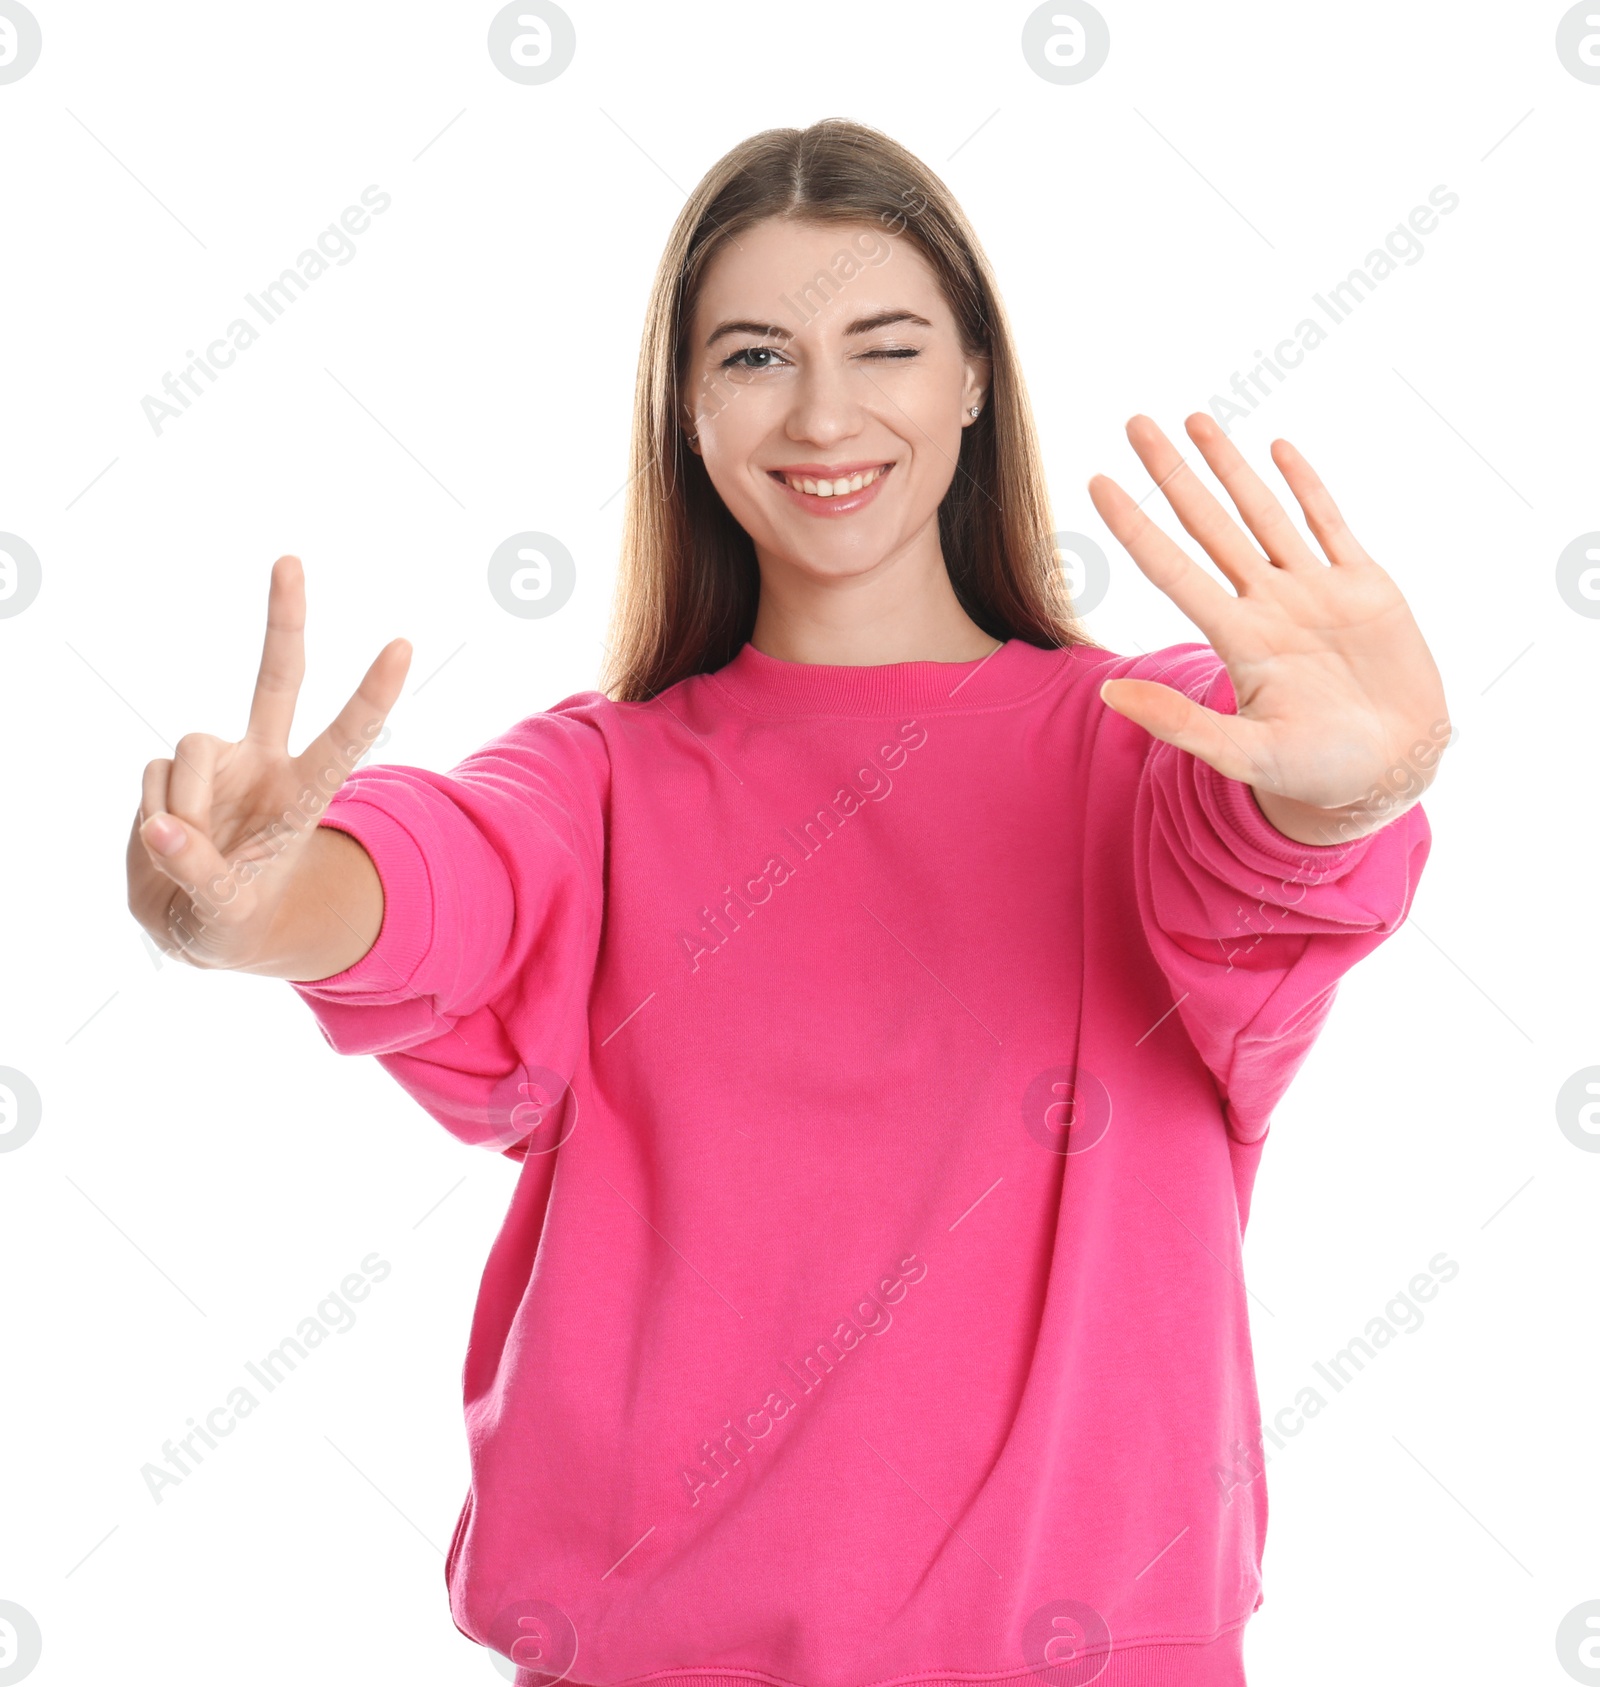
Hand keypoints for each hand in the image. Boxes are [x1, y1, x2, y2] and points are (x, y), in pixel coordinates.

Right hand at [126, 554, 410, 970]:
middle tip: (290, 557)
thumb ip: (201, 874)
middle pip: (276, 678)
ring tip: (191, 855)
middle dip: (283, 618)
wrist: (202, 921)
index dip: (372, 694)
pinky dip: (152, 819)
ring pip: (186, 753)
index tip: (402, 645)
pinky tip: (167, 841)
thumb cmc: (235, 916)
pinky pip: (151, 779)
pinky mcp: (171, 769)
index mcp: (304, 794)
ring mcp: (218, 761)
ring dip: (181, 808)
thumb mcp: (227, 915)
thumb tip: (161, 826)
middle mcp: (265, 763)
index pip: (347, 736)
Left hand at [1088, 413, 1450, 845]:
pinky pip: (1328, 524)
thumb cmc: (1315, 772)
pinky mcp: (1364, 586)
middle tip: (1135, 422)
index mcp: (1237, 639)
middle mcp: (1267, 604)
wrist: (1390, 772)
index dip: (1135, 526)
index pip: (1171, 568)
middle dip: (1172, 473)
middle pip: (1208, 524)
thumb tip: (1107, 694)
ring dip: (1229, 466)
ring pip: (1262, 513)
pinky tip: (1277, 449)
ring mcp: (1314, 590)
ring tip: (1195, 420)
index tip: (1096, 482)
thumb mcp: (1244, 754)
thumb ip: (1178, 723)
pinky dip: (1305, 486)